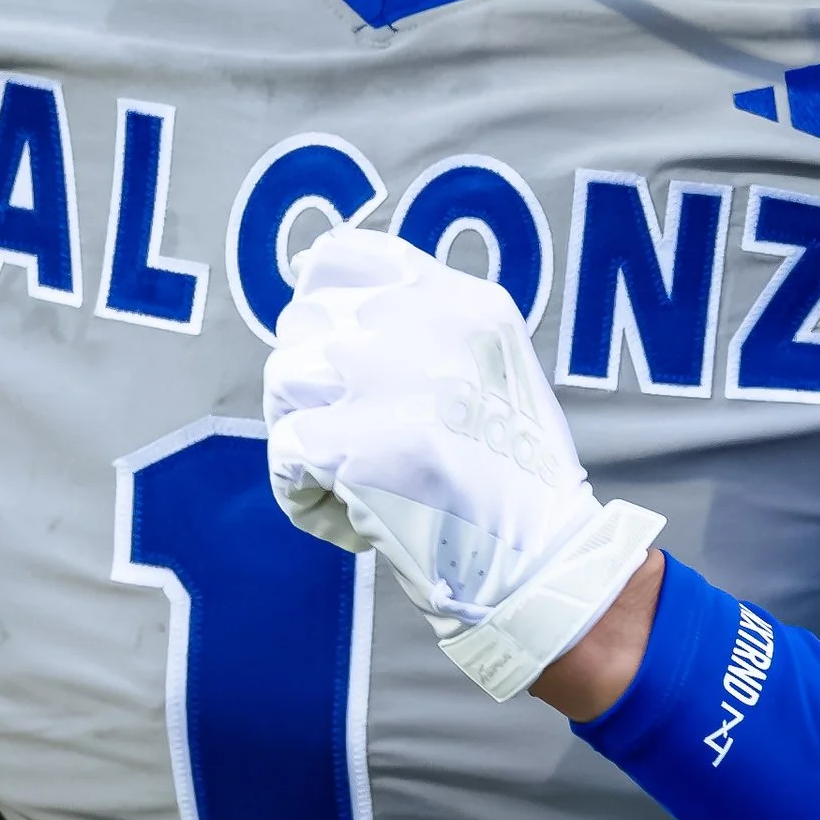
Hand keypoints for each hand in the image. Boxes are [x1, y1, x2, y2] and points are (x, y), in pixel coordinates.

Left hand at [264, 224, 664, 702]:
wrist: (537, 561)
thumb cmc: (509, 476)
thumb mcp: (489, 364)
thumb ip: (421, 321)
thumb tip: (314, 280)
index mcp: (460, 300)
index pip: (338, 258)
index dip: (321, 309)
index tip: (341, 363)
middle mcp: (420, 323)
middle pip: (302, 326)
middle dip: (315, 387)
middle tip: (364, 442)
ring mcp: (382, 378)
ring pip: (283, 384)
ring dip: (306, 436)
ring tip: (358, 478)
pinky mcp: (348, 442)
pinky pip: (283, 452)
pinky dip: (305, 496)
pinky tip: (356, 516)